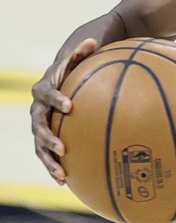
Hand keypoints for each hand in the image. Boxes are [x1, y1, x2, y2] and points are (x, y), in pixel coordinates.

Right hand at [30, 38, 97, 183]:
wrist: (70, 71)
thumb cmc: (78, 61)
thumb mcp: (83, 51)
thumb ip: (84, 49)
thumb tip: (92, 40)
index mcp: (45, 86)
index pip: (45, 93)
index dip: (54, 99)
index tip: (69, 106)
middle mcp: (38, 107)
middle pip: (37, 124)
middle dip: (47, 138)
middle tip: (63, 148)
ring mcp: (41, 123)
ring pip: (39, 144)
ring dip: (48, 159)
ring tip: (62, 174)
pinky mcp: (48, 135)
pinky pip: (48, 153)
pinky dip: (54, 166)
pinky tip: (65, 182)